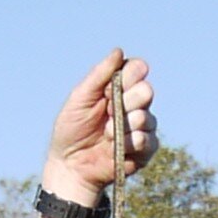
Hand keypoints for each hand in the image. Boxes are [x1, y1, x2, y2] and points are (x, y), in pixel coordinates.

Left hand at [43, 49, 155, 200]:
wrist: (70, 166)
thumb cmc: (71, 130)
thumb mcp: (79, 98)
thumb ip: (99, 75)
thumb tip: (118, 51)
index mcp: (120, 88)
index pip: (138, 69)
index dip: (128, 77)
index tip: (106, 91)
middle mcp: (134, 104)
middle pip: (147, 90)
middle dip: (124, 102)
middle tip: (107, 113)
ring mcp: (141, 127)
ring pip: (147, 117)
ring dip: (122, 126)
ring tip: (105, 135)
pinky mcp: (145, 150)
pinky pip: (148, 140)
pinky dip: (129, 143)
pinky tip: (116, 148)